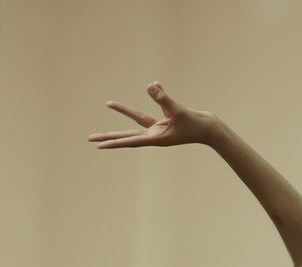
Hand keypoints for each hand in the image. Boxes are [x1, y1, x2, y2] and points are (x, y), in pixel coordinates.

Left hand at [88, 83, 219, 148]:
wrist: (211, 129)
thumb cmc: (196, 123)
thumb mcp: (178, 110)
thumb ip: (164, 98)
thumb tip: (150, 85)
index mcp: (155, 138)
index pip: (130, 140)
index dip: (114, 142)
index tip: (99, 145)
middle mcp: (154, 135)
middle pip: (126, 136)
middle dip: (109, 137)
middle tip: (90, 139)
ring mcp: (159, 129)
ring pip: (136, 121)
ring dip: (124, 111)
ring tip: (109, 103)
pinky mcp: (165, 122)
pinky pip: (152, 110)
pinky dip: (153, 97)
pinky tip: (151, 86)